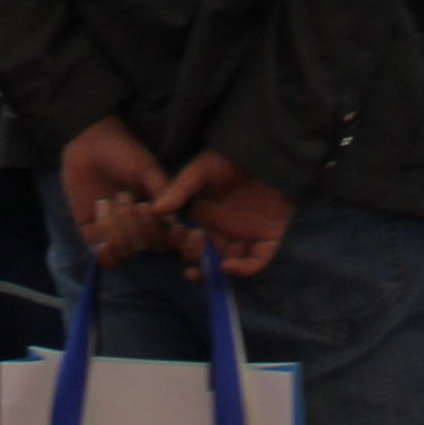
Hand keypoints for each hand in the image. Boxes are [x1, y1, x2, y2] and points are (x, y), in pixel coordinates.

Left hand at [61, 115, 175, 265]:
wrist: (88, 144)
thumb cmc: (123, 152)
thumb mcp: (146, 169)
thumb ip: (161, 192)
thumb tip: (172, 222)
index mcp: (158, 213)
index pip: (169, 238)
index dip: (169, 237)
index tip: (165, 223)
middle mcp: (139, 228)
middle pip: (147, 245)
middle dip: (138, 224)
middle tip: (125, 196)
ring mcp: (117, 234)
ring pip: (125, 251)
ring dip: (116, 229)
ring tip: (106, 201)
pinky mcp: (93, 236)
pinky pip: (102, 257)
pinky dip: (102, 250)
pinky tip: (100, 231)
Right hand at [149, 150, 295, 280]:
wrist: (265, 152)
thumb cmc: (230, 160)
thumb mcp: (202, 171)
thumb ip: (181, 189)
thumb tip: (156, 208)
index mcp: (205, 220)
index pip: (188, 242)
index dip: (179, 243)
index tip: (174, 234)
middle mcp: (223, 234)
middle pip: (205, 257)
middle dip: (194, 257)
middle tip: (189, 245)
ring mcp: (245, 239)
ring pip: (227, 264)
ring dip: (213, 271)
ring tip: (201, 269)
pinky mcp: (268, 241)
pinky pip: (256, 262)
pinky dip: (242, 269)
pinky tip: (228, 265)